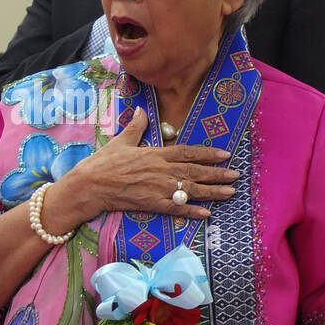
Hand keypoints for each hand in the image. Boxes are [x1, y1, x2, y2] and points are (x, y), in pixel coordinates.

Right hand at [45, 107, 238, 229]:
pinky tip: (206, 214)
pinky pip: (176, 209)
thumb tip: (141, 110)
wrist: (89, 186)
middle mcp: (160, 171)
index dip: (207, 154)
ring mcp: (157, 189)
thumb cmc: (103, 163)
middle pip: (194, 172)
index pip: (187, 152)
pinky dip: (191, 211)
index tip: (224, 154)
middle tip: (235, 175)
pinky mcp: (150, 204)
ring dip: (211, 192)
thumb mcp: (121, 141)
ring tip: (229, 193)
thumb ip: (136, 126)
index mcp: (155, 154)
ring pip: (190, 190)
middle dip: (217, 173)